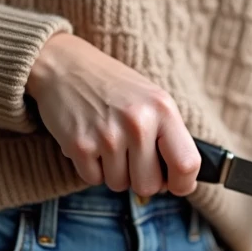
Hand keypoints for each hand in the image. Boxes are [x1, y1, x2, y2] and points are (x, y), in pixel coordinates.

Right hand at [26, 34, 200, 196]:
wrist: (65, 65)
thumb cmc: (113, 86)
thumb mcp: (151, 99)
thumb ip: (168, 136)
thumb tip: (177, 181)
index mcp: (162, 109)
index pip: (187, 164)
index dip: (183, 183)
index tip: (176, 185)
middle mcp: (138, 123)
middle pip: (150, 185)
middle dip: (141, 178)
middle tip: (131, 156)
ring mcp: (108, 135)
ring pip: (120, 185)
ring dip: (114, 171)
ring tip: (107, 141)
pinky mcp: (80, 146)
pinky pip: (93, 179)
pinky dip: (91, 167)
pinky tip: (90, 142)